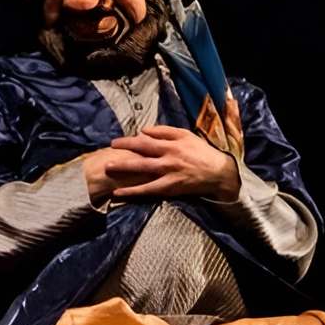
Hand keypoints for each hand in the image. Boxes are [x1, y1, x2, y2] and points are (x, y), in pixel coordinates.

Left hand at [87, 126, 239, 203]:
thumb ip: (164, 131)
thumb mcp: (185, 135)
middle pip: (142, 153)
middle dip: (123, 153)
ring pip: (143, 170)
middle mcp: (169, 157)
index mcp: (172, 143)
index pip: (147, 140)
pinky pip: (149, 190)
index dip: (129, 141)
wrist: (218, 172)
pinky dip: (133, 191)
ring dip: (124, 170)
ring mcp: (170, 172)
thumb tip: (143, 130)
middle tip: (106, 156)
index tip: (114, 143)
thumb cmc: (200, 152)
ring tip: (107, 170)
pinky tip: (118, 193)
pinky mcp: (171, 187)